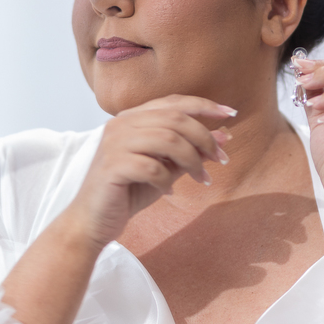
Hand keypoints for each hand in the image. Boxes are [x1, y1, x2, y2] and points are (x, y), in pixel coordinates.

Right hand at [61, 94, 235, 249]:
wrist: (93, 221)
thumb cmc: (128, 192)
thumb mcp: (165, 169)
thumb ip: (189, 152)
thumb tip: (224, 137)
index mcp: (131, 119)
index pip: (172, 102)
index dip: (203, 105)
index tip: (230, 114)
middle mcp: (120, 124)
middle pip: (174, 118)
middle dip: (204, 138)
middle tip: (221, 159)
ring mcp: (113, 144)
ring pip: (167, 139)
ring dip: (192, 160)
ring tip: (201, 179)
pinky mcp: (111, 166)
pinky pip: (151, 167)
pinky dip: (167, 181)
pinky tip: (168, 193)